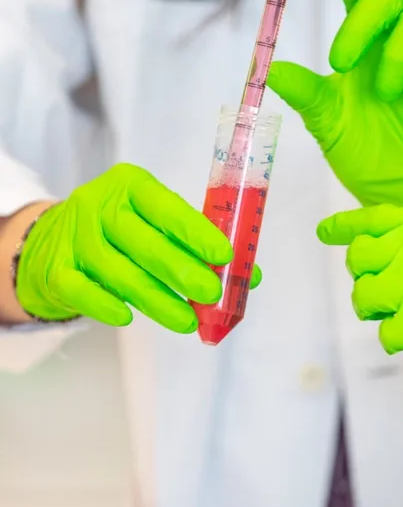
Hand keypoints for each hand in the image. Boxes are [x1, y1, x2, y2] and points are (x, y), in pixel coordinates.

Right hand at [16, 163, 260, 331]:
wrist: (50, 241)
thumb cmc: (122, 230)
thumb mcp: (157, 222)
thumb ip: (199, 244)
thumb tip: (249, 276)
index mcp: (132, 186)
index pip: (167, 208)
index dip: (196, 233)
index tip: (225, 256)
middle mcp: (99, 206)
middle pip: (144, 243)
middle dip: (182, 271)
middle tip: (211, 294)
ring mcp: (74, 238)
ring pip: (119, 272)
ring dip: (156, 300)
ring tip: (187, 320)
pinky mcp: (56, 269)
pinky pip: (83, 291)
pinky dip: (106, 305)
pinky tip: (128, 317)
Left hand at [317, 204, 402, 357]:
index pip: (368, 222)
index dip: (344, 228)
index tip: (327, 231)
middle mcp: (402, 254)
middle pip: (358, 260)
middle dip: (365, 271)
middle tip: (382, 279)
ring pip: (363, 297)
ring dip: (373, 303)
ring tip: (390, 308)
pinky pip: (385, 333)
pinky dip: (393, 335)